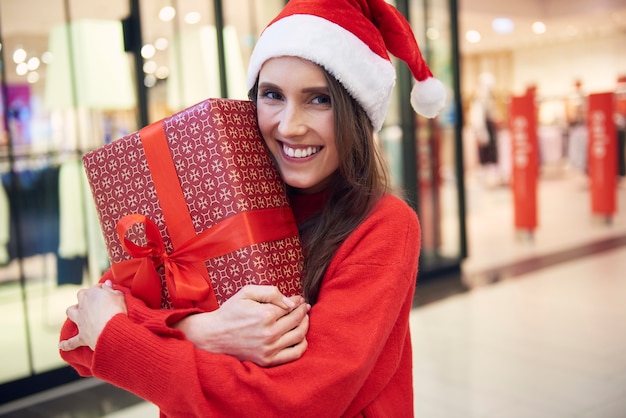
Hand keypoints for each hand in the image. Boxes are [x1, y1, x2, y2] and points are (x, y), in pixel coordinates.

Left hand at [59, 280, 127, 350]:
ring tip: (77, 313)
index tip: (110, 292)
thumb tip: (107, 284)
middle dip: (86, 296)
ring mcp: (81, 320)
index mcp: (93, 293)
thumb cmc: (117, 312)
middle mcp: (83, 304)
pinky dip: (66, 344)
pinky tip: (61, 345)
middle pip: (81, 295)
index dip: (103, 289)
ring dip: (73, 311)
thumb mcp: (120, 296)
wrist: (112, 330)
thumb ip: (112, 290)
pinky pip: (71, 341)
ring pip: (71, 311)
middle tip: (97, 300)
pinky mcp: (82, 336)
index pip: (97, 287)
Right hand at [173, 285, 309, 366]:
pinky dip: (302, 344)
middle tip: (304, 306)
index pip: (290, 307)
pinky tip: (300, 336)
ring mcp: (269, 349)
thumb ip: (271, 292)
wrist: (213, 336)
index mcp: (265, 315)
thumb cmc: (230, 312)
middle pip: (297, 320)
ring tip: (304, 318)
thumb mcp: (247, 292)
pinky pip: (295, 354)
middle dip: (303, 311)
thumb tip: (291, 302)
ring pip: (299, 336)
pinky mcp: (268, 361)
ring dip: (305, 325)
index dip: (297, 301)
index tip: (299, 299)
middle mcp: (269, 333)